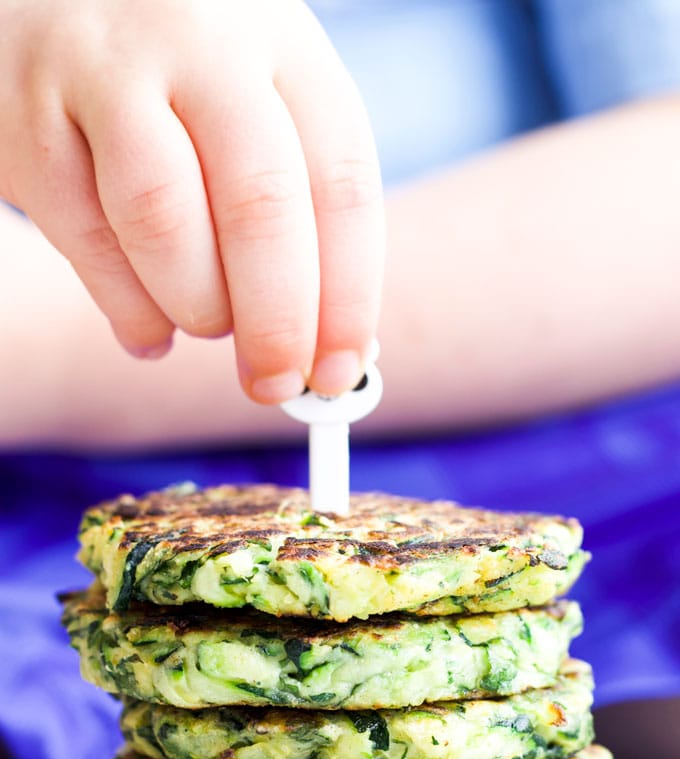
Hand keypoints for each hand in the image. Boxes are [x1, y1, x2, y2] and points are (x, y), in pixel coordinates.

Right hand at [0, 0, 383, 400]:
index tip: (339, 372)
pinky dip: (129, 308)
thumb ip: (297, 203)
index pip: (340, 184)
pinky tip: (150, 330)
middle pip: (260, 207)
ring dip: (197, 308)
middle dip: (275, 323)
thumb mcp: (256, 100)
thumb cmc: (181, 74)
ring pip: (166, 224)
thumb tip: (326, 346)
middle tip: (276, 384)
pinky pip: (85, 239)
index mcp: (280, 39)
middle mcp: (198, 41)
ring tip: (205, 324)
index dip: (346, 298)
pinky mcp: (26, 111)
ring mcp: (103, 69)